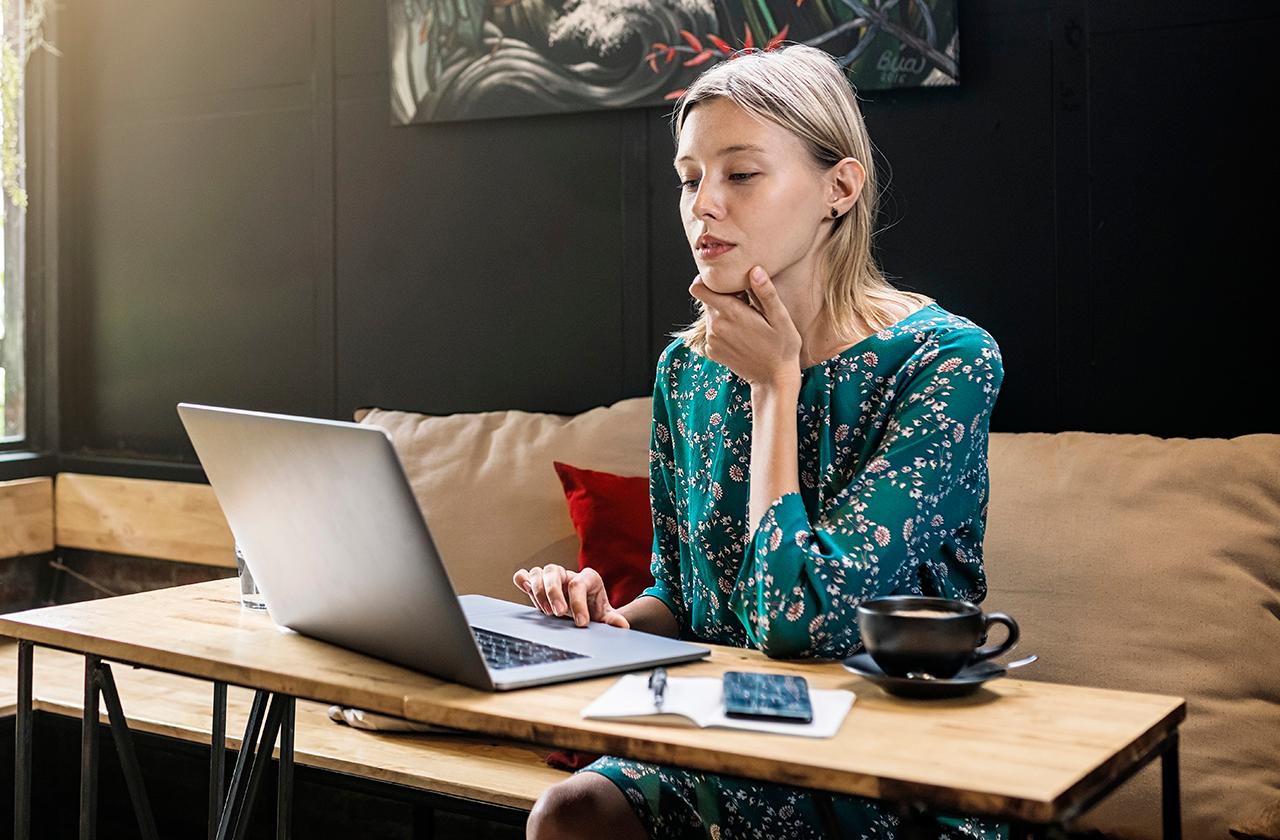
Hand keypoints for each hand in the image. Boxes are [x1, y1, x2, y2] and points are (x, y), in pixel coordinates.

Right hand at [511, 564, 629, 628]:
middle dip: (554, 593)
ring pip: (539, 572)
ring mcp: (551, 578)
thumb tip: (622, 626)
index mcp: (588, 578)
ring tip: (546, 611)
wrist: (583, 613)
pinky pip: (524, 575)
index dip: (578, 604)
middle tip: (558, 614)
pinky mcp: (537, 584)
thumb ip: (612, 620)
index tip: (581, 623)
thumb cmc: (593, 612)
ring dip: (538, 591)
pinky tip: (524, 590)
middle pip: (554, 572)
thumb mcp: (604, 616)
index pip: (579, 584)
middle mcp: (568, 574)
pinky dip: (522, 580)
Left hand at [688, 265, 801, 387]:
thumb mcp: (780, 318)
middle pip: (707, 301)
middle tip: (747, 306)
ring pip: (711, 316)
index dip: (709, 282)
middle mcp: (715, 326)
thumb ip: (765, 293)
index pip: (698, 289)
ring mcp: (712, 341)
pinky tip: (742, 337)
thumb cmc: (782, 347)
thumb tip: (754, 270)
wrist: (774, 380)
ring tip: (747, 323)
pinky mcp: (712, 352)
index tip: (727, 284)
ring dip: (724, 315)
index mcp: (730, 313)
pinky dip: (724, 331)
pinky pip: (713, 332)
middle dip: (723, 298)